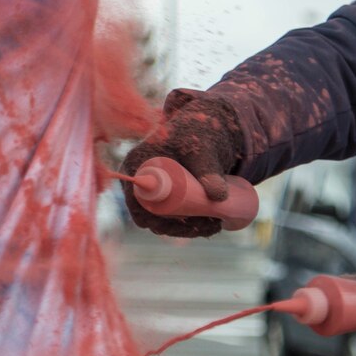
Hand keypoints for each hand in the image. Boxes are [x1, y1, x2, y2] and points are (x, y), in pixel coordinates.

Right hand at [120, 93, 243, 237]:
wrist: (206, 127)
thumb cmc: (199, 133)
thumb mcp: (203, 150)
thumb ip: (209, 170)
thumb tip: (218, 196)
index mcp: (137, 163)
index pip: (136, 202)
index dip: (157, 219)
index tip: (189, 223)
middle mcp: (139, 177)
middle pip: (151, 215)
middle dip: (179, 227)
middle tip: (210, 225)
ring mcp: (152, 186)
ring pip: (162, 218)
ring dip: (186, 229)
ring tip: (215, 225)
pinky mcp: (166, 191)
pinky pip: (171, 214)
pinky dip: (188, 224)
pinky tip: (207, 227)